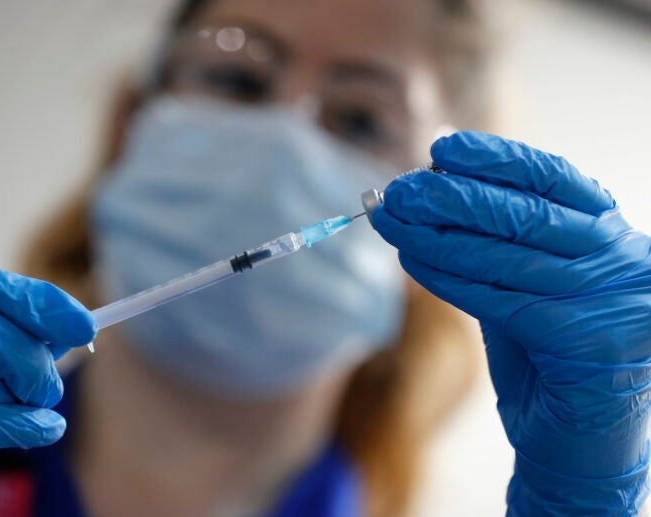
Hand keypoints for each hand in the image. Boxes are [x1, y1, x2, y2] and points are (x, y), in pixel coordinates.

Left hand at [371, 132, 650, 514]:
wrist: (579, 439)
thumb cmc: (550, 355)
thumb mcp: (530, 285)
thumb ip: (496, 244)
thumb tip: (433, 194)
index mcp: (612, 235)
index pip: (553, 178)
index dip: (496, 158)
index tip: (443, 148)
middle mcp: (622, 260)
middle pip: (524, 212)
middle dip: (451, 197)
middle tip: (398, 189)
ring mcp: (610, 300)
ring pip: (504, 254)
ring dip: (435, 235)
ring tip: (391, 220)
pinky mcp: (585, 341)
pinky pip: (496, 298)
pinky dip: (446, 277)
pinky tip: (410, 260)